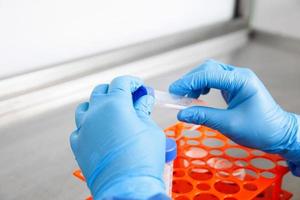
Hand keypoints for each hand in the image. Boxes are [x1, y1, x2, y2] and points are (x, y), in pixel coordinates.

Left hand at [70, 76, 165, 198]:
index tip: (139, 86)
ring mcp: (83, 128)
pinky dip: (90, 125)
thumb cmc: (142, 160)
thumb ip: (143, 110)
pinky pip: (81, 127)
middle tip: (130, 99)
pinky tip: (101, 132)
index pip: (121, 82)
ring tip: (113, 113)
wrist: (127, 188)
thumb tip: (144, 99)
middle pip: (102, 90)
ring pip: (86, 107)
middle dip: (117, 90)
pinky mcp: (78, 144)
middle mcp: (94, 112)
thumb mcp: (150, 129)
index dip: (133, 82)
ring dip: (100, 105)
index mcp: (114, 104)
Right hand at [169, 59, 299, 162]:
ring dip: (195, 83)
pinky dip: (202, 87)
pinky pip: (214, 80)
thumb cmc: (260, 129)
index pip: (209, 74)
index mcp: (241, 80)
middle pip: (208, 69)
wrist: (279, 134)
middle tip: (177, 94)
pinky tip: (198, 96)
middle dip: (190, 80)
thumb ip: (204, 116)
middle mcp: (239, 75)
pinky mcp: (234, 86)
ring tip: (186, 98)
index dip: (189, 82)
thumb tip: (182, 114)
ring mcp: (237, 79)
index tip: (174, 91)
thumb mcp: (229, 124)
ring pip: (209, 73)